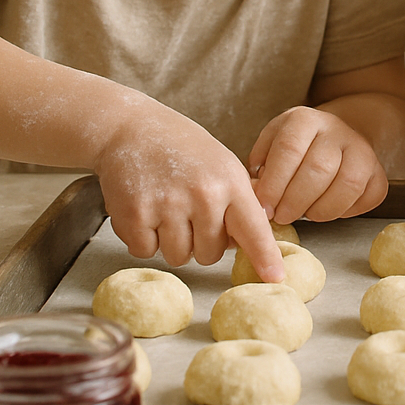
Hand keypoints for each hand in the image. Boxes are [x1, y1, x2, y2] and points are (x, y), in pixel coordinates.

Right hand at [92, 97, 283, 280]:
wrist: (130, 128)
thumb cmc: (181, 149)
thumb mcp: (221, 165)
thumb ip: (237, 203)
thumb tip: (247, 244)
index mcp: (230, 182)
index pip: (253, 228)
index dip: (264, 256)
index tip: (274, 276)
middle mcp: (203, 195)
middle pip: (210, 255)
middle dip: (199, 242)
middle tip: (187, 210)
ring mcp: (168, 205)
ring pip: (178, 257)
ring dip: (170, 241)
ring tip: (165, 207)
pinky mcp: (135, 214)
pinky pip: (146, 251)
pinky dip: (142, 238)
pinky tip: (144, 208)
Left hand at [249, 106, 389, 222]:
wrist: (333, 137)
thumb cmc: (294, 149)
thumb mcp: (269, 146)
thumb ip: (259, 168)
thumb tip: (257, 195)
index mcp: (304, 119)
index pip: (289, 150)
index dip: (274, 184)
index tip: (264, 208)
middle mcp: (337, 129)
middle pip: (319, 169)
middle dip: (295, 201)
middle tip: (282, 217)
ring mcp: (362, 149)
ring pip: (348, 184)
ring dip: (322, 209)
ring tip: (306, 215)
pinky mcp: (379, 172)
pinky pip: (369, 197)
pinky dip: (347, 211)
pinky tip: (328, 210)